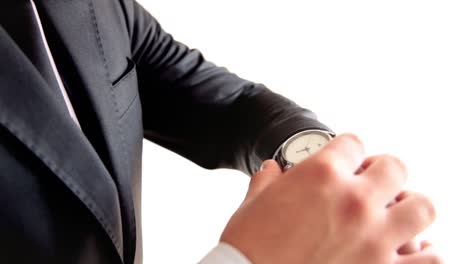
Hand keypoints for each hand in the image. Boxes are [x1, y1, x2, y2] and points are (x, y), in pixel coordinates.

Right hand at [221, 134, 441, 263]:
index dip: (347, 150)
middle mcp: (354, 201)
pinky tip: (416, 247)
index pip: (352, 143)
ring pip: (421, 208)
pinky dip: (427, 252)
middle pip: (394, 167)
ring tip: (396, 211)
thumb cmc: (249, 247)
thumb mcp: (252, 205)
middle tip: (371, 182)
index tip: (346, 159)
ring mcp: (374, 238)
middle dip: (382, 171)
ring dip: (410, 206)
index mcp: (321, 176)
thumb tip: (272, 171)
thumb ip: (268, 181)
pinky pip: (428, 259)